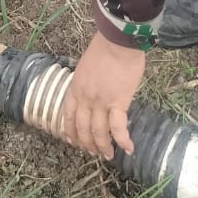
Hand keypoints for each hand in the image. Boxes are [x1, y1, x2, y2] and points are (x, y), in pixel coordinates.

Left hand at [63, 32, 145, 159]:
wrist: (118, 42)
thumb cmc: (105, 48)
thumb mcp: (86, 66)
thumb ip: (87, 81)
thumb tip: (94, 90)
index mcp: (75, 87)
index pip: (69, 114)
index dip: (70, 130)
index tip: (72, 141)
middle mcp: (85, 98)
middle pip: (82, 128)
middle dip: (87, 143)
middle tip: (93, 152)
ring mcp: (100, 102)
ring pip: (98, 132)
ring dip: (103, 146)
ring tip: (108, 155)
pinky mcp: (118, 103)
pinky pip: (118, 127)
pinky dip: (122, 140)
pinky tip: (128, 148)